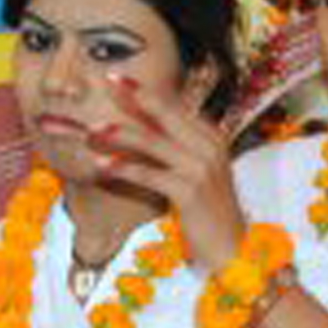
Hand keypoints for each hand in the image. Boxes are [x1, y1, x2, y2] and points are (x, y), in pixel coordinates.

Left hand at [84, 71, 248, 264]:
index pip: (174, 107)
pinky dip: (124, 168)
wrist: (233, 249)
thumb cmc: (208, 213)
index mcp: (211, 138)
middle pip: (165, 114)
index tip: (118, 78)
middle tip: (107, 80)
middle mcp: (209, 147)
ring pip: (153, 142)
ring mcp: (201, 168)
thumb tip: (139, 133)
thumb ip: (174, 151)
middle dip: (134, 96)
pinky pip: (150, 174)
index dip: (145, 92)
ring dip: (120, 134)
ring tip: (93, 129)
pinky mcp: (190, 191)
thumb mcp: (196, 174)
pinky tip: (102, 166)